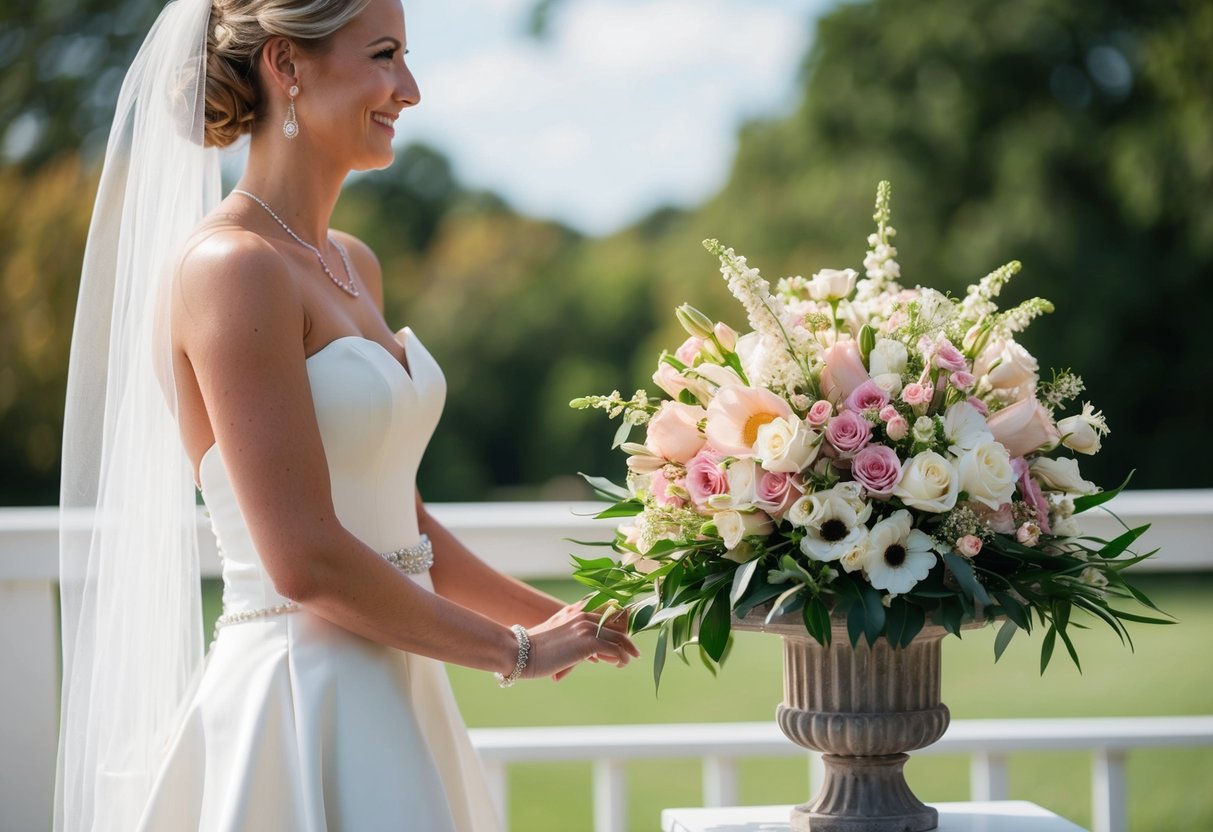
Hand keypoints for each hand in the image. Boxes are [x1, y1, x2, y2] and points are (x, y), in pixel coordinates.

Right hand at [521, 604, 637, 681]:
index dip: (620, 622)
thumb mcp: (560, 638)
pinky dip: (622, 657)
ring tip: (626, 661)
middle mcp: (584, 615)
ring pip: (619, 636)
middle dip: (627, 637)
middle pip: (619, 622)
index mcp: (577, 611)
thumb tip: (593, 656)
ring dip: (626, 649)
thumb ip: (577, 641)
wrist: (521, 652)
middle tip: (632, 652)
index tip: (625, 637)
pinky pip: (615, 649)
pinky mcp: (588, 642)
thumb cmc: (536, 650)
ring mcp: (586, 627)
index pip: (609, 610)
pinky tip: (621, 664)